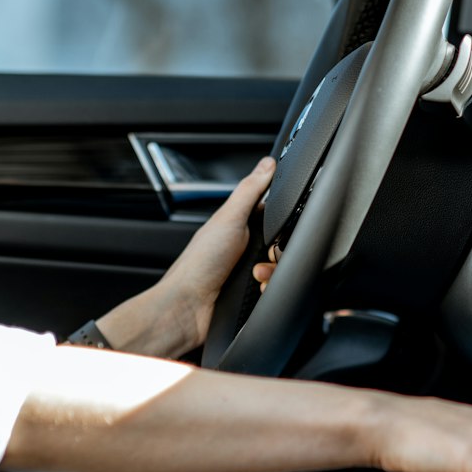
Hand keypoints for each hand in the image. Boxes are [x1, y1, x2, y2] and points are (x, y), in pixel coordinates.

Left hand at [92, 158, 274, 356]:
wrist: (188, 308)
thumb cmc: (199, 264)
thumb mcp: (228, 218)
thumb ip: (250, 190)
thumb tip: (267, 163)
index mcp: (238, 225)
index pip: (273, 215)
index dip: (282, 219)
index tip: (281, 225)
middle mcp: (244, 248)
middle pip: (282, 244)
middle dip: (278, 251)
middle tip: (264, 253)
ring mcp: (248, 273)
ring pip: (281, 268)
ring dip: (272, 272)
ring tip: (255, 275)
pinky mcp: (252, 295)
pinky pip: (276, 290)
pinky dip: (270, 290)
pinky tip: (257, 289)